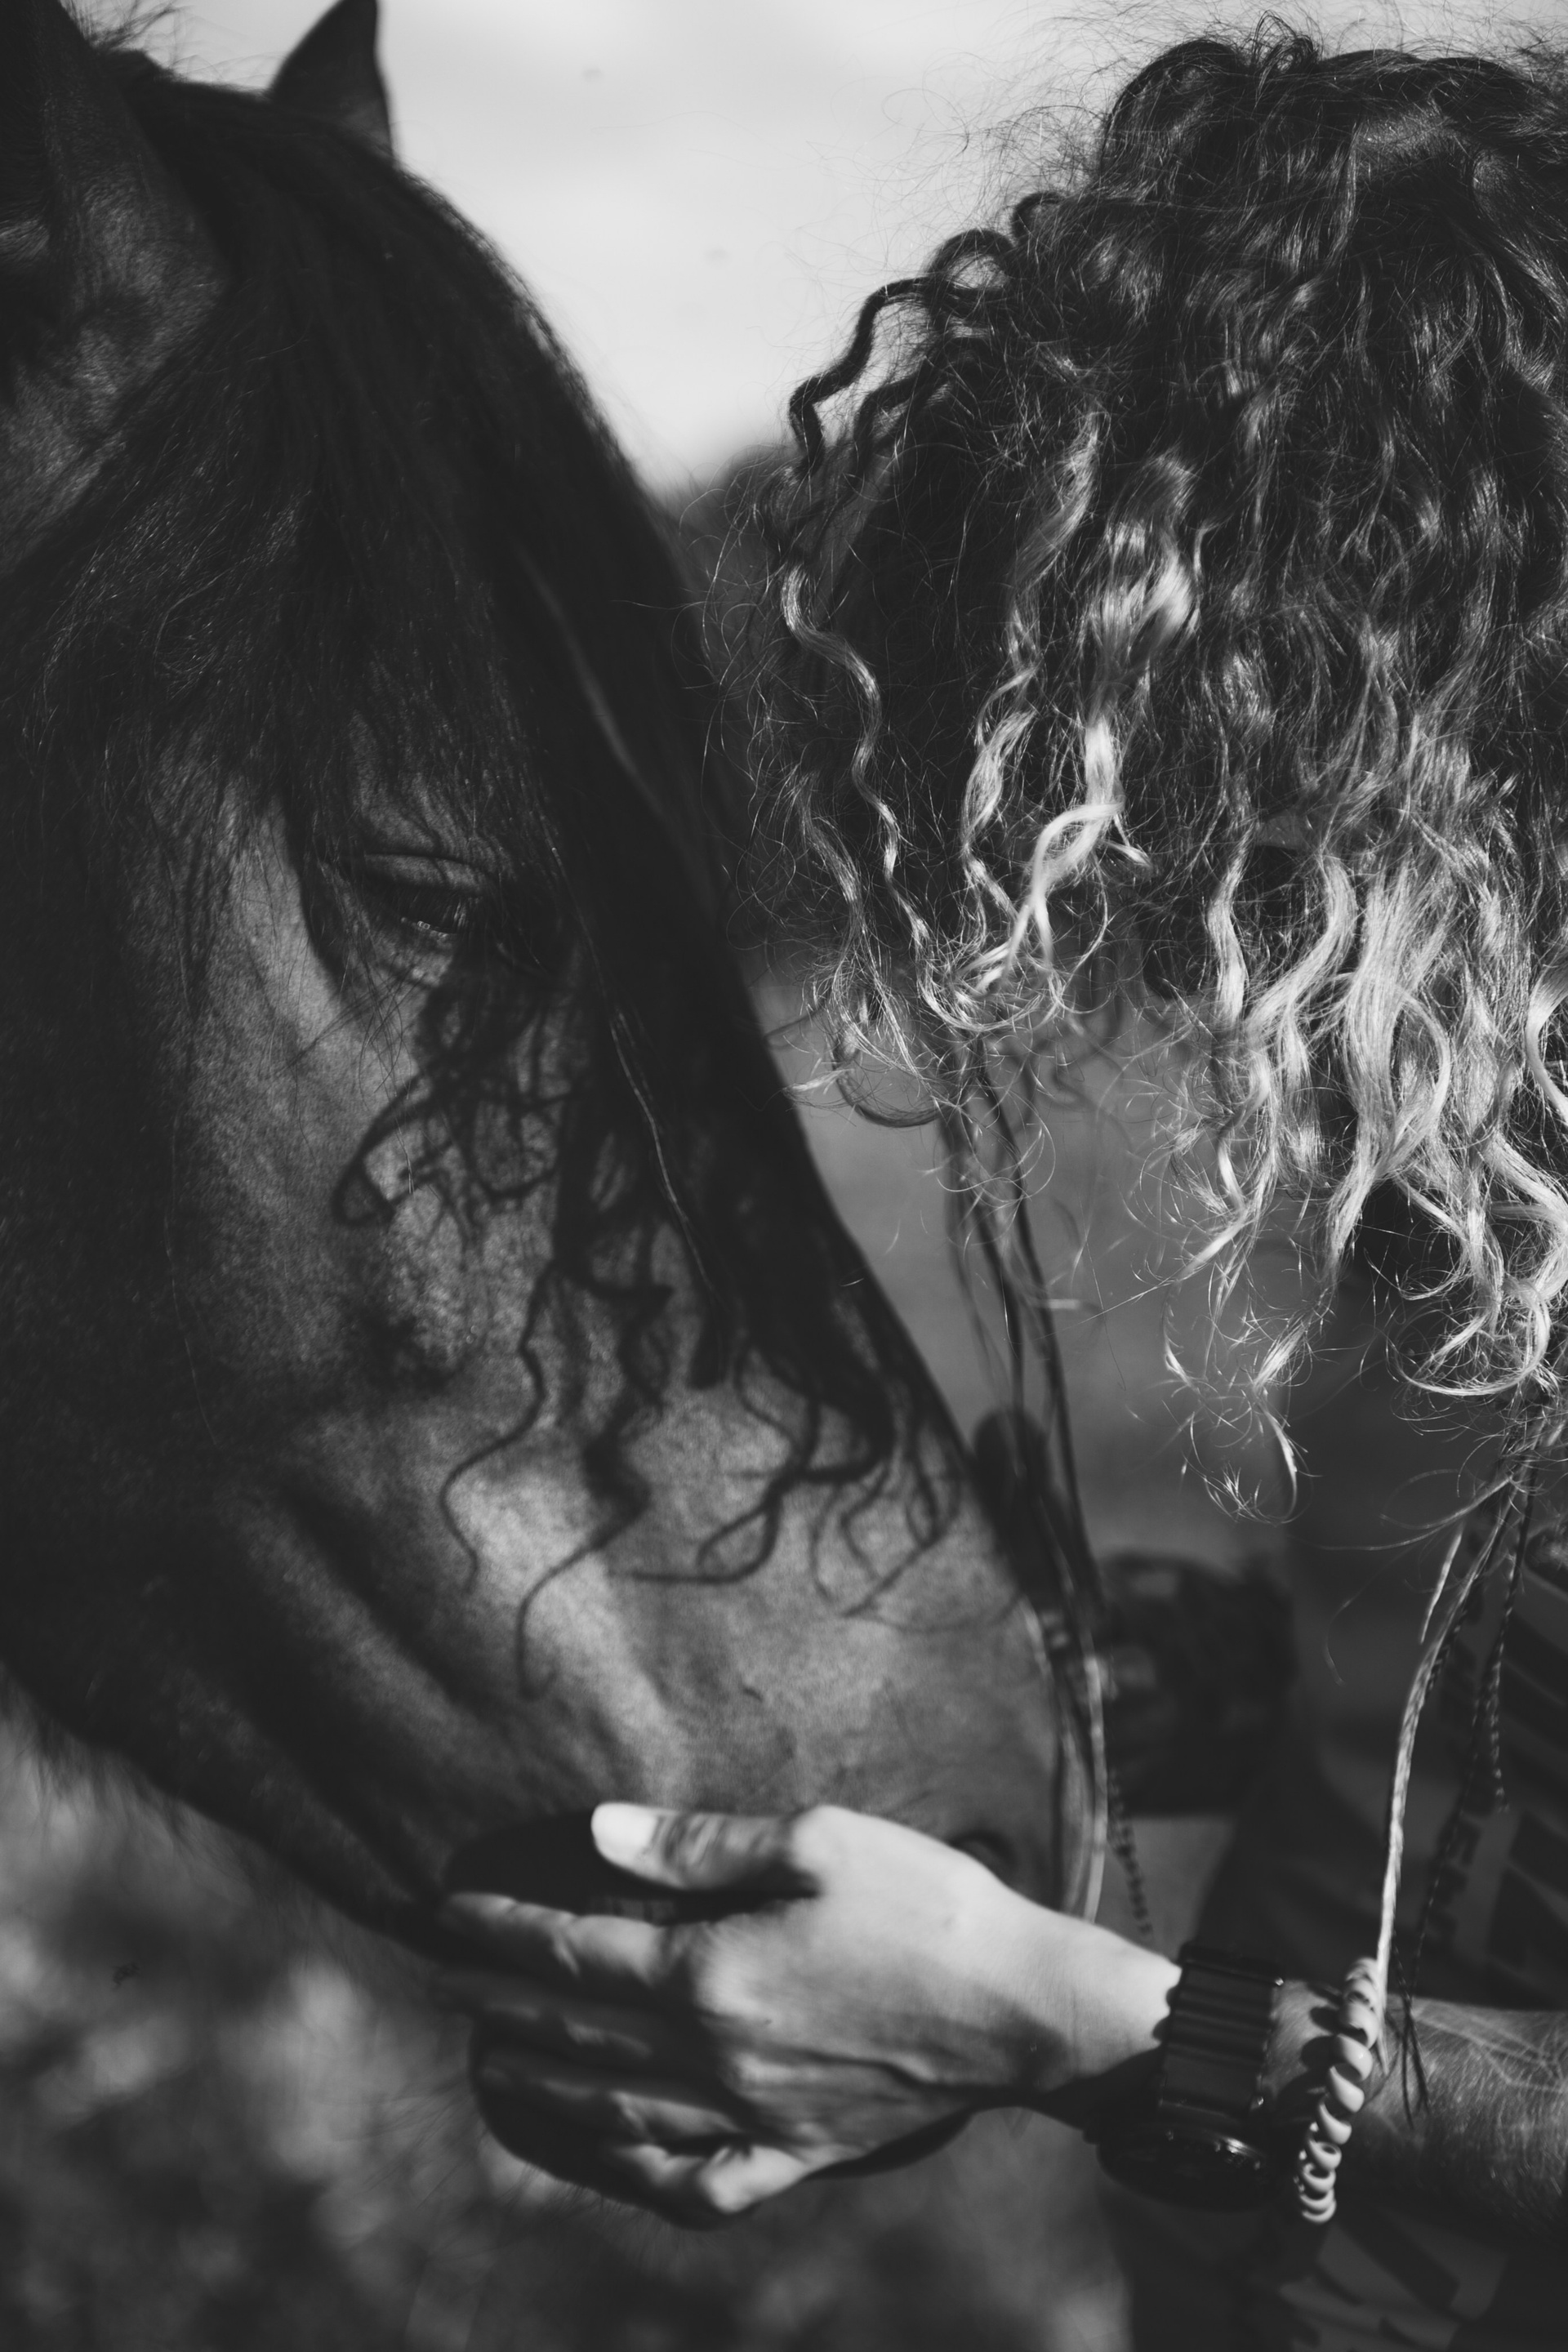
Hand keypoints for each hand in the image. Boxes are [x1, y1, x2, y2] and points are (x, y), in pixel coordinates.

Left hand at [435, 1802, 1170, 2224]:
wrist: (1022, 2009)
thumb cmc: (927, 1904)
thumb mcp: (818, 1838)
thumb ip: (697, 1843)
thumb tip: (597, 1832)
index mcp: (714, 1974)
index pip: (573, 1955)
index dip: (504, 1932)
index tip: (451, 1912)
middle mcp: (716, 2060)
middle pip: (576, 2038)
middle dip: (498, 2007)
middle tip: (443, 1984)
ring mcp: (752, 2120)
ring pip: (612, 2118)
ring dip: (536, 2093)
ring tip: (485, 2070)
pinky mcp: (795, 2156)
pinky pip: (690, 2185)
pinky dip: (627, 2174)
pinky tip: (596, 2156)